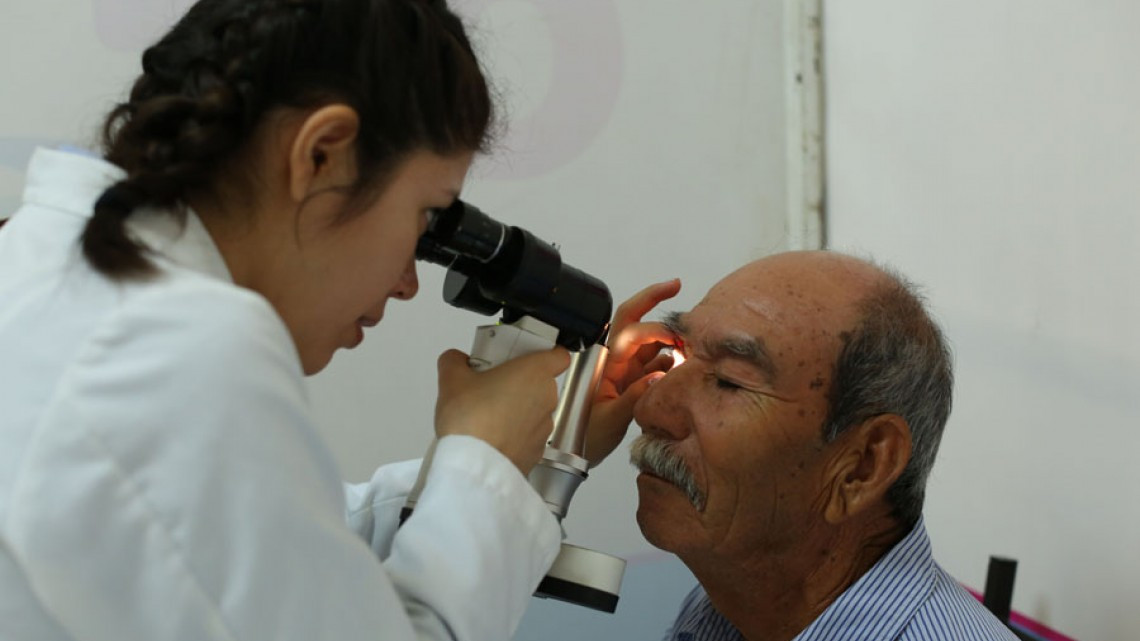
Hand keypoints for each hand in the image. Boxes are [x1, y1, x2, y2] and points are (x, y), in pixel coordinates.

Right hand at [435, 347, 570, 474]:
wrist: (476, 466)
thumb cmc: (472, 420)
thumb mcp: (452, 379)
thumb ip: (454, 360)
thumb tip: (456, 359)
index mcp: (535, 372)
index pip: (559, 354)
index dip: (544, 351)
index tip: (523, 353)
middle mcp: (547, 398)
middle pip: (540, 381)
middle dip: (519, 380)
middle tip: (491, 382)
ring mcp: (545, 427)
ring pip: (534, 409)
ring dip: (516, 407)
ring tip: (486, 411)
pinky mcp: (536, 450)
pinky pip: (528, 433)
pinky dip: (514, 432)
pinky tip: (490, 433)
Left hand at [584, 278, 681, 466]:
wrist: (576, 454)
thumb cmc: (584, 436)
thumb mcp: (610, 419)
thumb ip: (635, 397)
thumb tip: (659, 375)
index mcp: (604, 363)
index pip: (629, 329)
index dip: (653, 320)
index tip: (675, 320)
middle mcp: (614, 360)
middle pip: (635, 321)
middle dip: (654, 300)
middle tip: (676, 287)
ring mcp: (625, 369)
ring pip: (651, 342)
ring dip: (671, 339)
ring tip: (692, 346)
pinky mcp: (634, 381)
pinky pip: (656, 363)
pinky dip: (672, 361)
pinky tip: (684, 367)